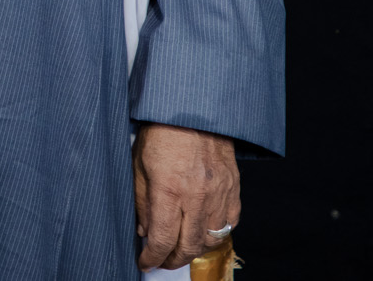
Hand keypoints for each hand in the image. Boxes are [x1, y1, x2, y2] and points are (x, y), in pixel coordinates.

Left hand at [133, 123, 239, 270]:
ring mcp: (219, 193)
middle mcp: (197, 196)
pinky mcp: (233, 188)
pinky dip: (216, 233)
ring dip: (195, 249)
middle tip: (162, 260)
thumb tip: (144, 231)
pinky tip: (204, 230)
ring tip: (182, 247)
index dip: (153, 257)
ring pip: (211, 239)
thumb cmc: (162, 131)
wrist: (194, 109)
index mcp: (169, 189)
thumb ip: (141, 200)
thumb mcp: (139, 164)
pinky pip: (230, 223)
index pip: (162, 239)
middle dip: (173, 260)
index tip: (145, 262)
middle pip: (188, 246)